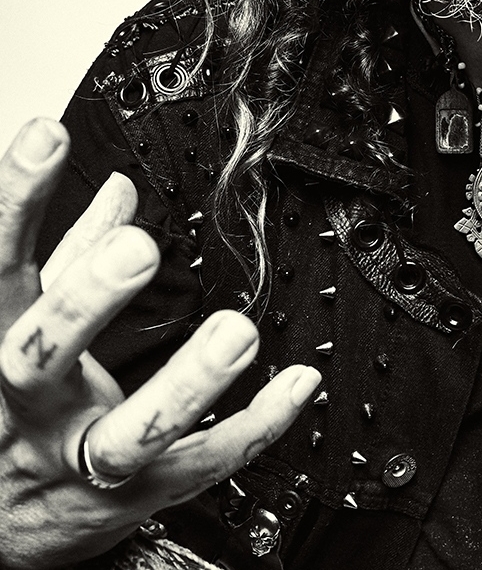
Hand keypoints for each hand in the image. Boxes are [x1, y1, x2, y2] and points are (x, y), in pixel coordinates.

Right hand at [0, 118, 321, 568]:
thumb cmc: (9, 405)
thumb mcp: (18, 321)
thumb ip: (71, 251)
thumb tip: (117, 184)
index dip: (15, 197)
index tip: (45, 136)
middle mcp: (30, 402)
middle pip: (43, 353)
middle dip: (87, 299)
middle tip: (135, 248)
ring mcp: (75, 457)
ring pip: (128, 433)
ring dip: (187, 383)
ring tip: (236, 333)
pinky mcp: (127, 499)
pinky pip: (198, 467)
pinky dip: (254, 427)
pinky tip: (298, 385)